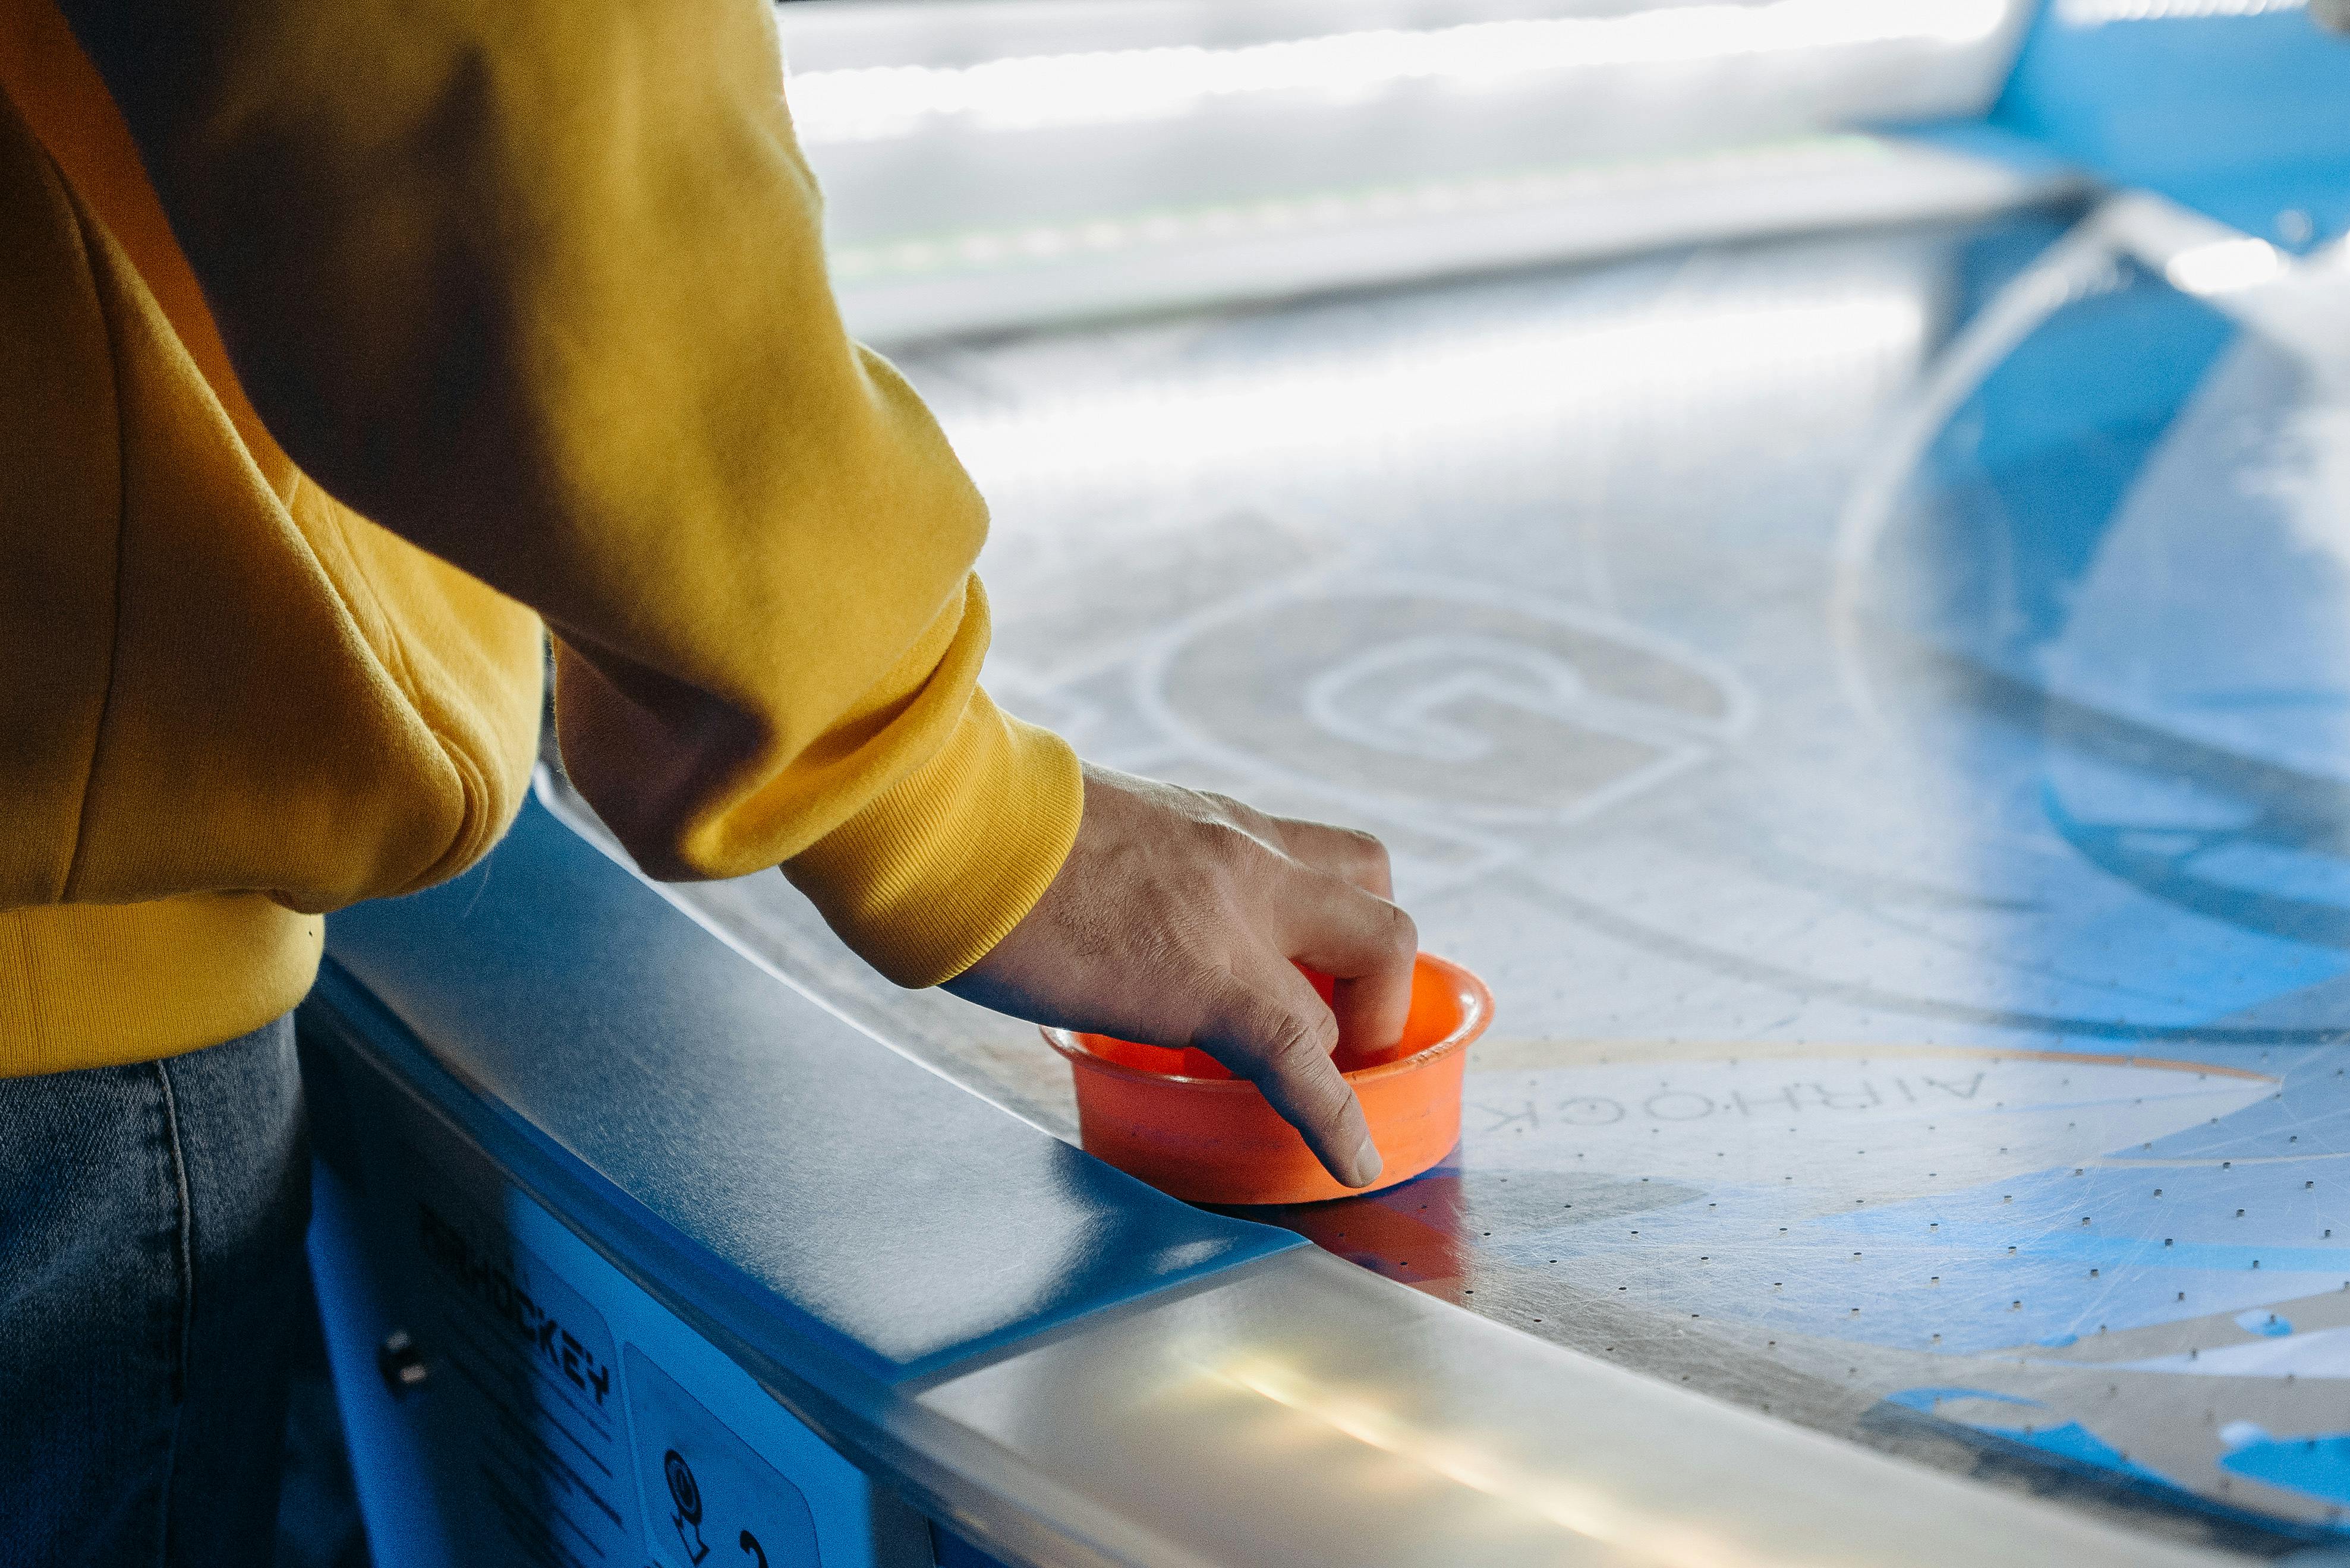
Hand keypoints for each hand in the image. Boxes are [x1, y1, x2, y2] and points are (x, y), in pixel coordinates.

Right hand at [946, 764, 1417, 1187]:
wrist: (947, 825)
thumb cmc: (973, 829)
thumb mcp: (1073, 834)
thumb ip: (1115, 873)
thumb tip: (1086, 913)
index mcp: (1205, 821)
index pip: (1322, 855)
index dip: (1341, 920)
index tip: (1320, 976)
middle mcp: (1243, 854)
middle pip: (1379, 895)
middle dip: (1377, 975)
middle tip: (1332, 1029)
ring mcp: (1239, 916)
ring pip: (1378, 956)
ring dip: (1359, 1027)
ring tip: (1313, 1082)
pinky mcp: (1212, 984)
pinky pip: (1307, 1058)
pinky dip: (1337, 1118)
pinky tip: (1350, 1163)